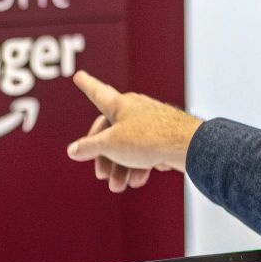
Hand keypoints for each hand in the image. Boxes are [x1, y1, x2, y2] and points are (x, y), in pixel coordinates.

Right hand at [65, 71, 203, 192]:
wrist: (188, 146)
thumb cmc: (148, 138)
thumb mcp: (110, 145)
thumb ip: (89, 147)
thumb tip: (72, 150)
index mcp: (119, 104)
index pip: (97, 92)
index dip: (87, 85)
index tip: (79, 75)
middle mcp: (135, 109)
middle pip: (111, 133)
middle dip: (105, 158)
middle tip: (101, 175)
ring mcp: (152, 122)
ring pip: (129, 146)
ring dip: (121, 168)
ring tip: (119, 186)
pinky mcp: (165, 136)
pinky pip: (146, 151)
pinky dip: (139, 166)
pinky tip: (139, 180)